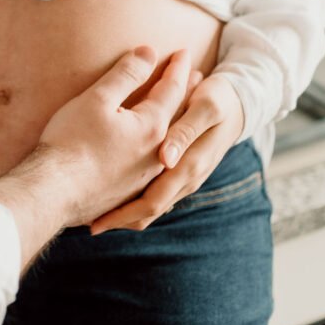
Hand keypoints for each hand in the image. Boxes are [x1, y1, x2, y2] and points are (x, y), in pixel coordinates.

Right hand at [0, 46, 194, 265]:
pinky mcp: (129, 193)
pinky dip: (162, 152)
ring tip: (179, 114)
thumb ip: (125, 75)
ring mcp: (144, 177)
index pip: (171, 89)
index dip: (177, 68)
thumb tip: (148, 52)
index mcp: (152, 127)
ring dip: (177, 124)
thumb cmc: (72, 142)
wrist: (55, 192)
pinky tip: (155, 156)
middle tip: (198, 78)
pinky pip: (153, 168)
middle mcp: (157, 154)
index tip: (183, 52)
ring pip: (168, 145)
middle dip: (187, 94)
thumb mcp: (97, 99)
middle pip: (177, 116)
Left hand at [90, 74, 242, 233]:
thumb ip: (185, 132)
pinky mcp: (179, 173)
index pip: (151, 203)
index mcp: (189, 168)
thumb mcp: (204, 108)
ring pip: (149, 207)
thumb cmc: (216, 100)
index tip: (93, 222)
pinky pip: (154, 195)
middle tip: (85, 224)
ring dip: (123, 213)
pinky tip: (109, 197)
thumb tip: (165, 159)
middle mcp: (186, 181)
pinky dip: (132, 200)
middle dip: (117, 219)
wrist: (239, 102)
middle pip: (146, 212)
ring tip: (91, 215)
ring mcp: (183, 179)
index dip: (122, 214)